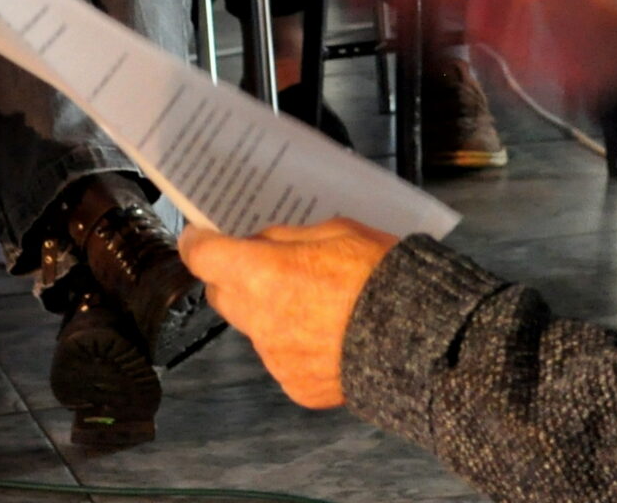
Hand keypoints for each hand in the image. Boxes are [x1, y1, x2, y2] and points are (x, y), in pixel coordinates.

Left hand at [179, 220, 396, 408]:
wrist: (419, 342)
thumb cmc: (381, 277)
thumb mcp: (337, 231)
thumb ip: (287, 239)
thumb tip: (260, 243)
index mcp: (264, 274)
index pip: (203, 257)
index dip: (197, 243)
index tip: (199, 236)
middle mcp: (260, 319)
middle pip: (221, 294)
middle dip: (233, 277)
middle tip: (262, 264)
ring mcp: (275, 358)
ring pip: (253, 328)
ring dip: (268, 312)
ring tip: (312, 303)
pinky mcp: (295, 385)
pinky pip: (280, 358)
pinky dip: (294, 345)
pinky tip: (328, 335)